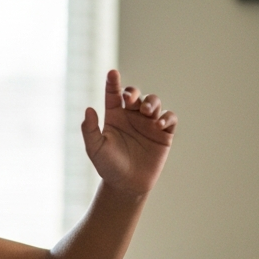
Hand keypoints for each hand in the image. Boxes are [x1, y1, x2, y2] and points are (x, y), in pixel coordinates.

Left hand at [81, 69, 176, 198]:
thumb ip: (90, 130)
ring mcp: (148, 124)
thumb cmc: (108, 166)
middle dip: (134, 93)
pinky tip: (159, 123)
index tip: (112, 73)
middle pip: (136, 95)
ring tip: (146, 112)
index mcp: (114, 117)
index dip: (113, 82)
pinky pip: (169, 118)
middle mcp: (132, 117)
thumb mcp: (95, 149)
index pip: (114, 95)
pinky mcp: (163, 133)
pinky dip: (167, 117)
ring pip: (154, 102)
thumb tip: (88, 109)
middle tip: (131, 100)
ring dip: (151, 102)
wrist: (126, 185)